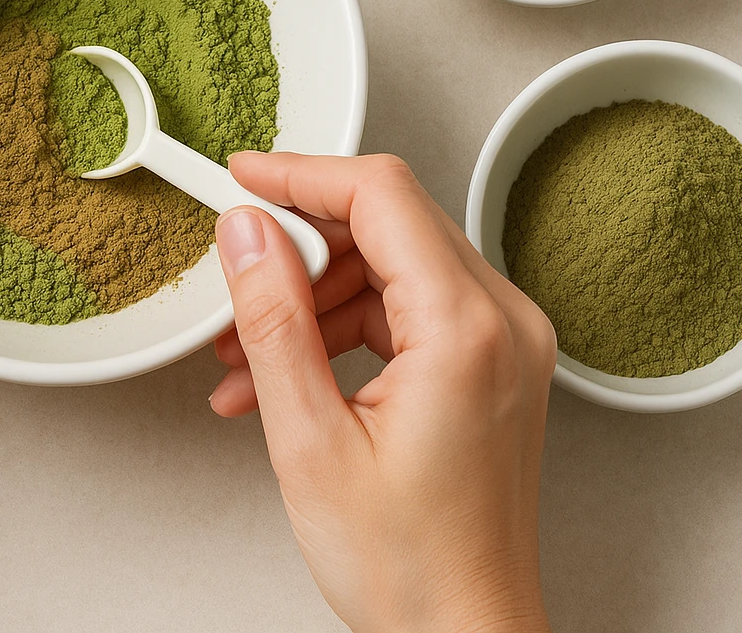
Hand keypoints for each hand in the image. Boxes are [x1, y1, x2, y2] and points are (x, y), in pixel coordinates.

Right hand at [210, 152, 555, 632]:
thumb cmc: (408, 566)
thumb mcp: (309, 440)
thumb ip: (274, 321)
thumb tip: (246, 233)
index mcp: (467, 330)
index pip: (381, 195)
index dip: (301, 174)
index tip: (242, 177)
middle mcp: (503, 322)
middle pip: (389, 223)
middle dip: (300, 245)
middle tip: (236, 278)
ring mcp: (504, 343)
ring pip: (393, 265)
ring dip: (313, 297)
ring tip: (244, 358)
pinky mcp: (491, 364)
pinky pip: (409, 310)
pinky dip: (344, 330)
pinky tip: (284, 377)